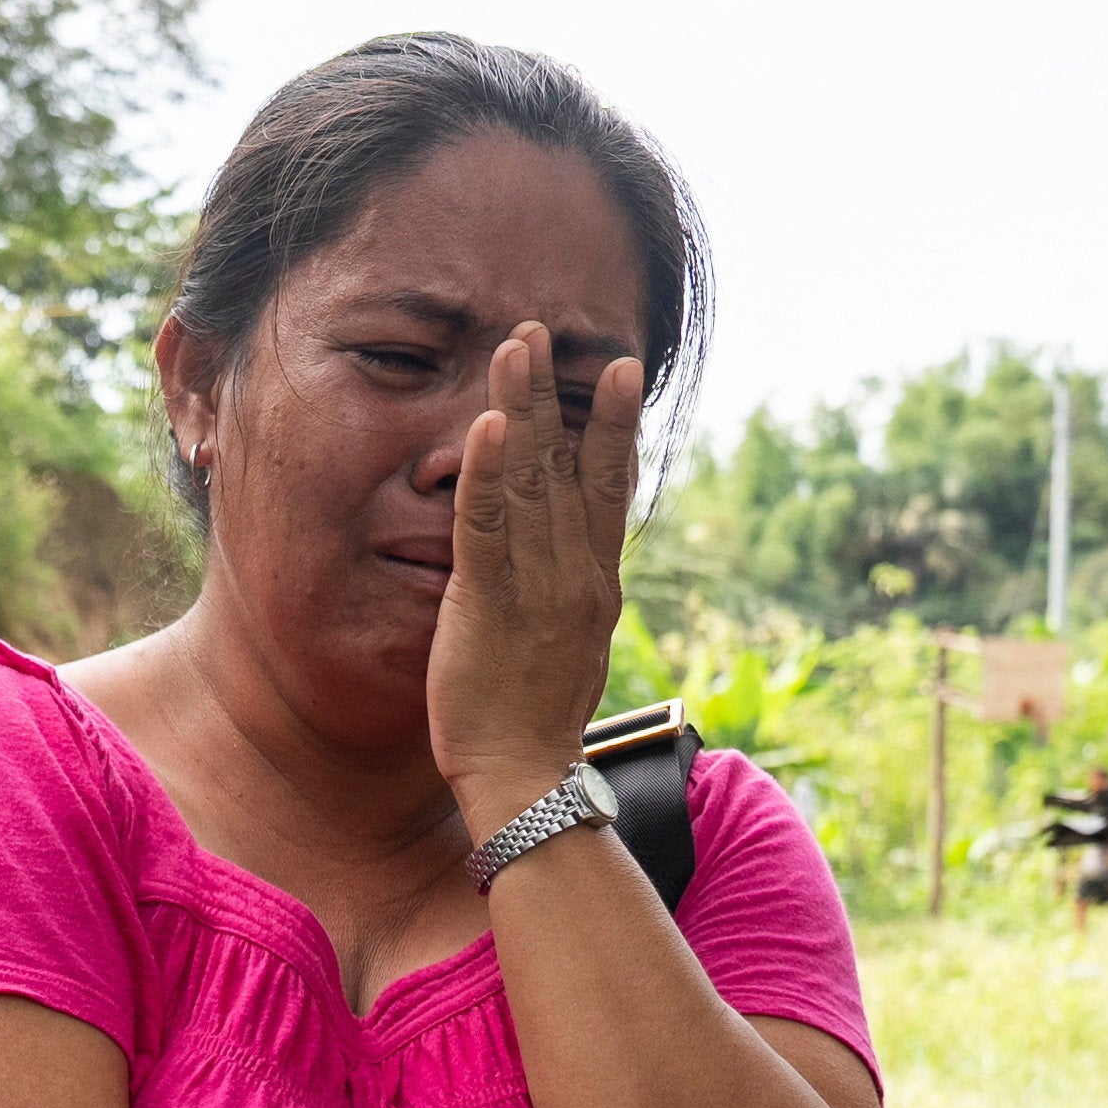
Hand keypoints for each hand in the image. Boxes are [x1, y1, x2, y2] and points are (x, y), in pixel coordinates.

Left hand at [426, 324, 646, 835]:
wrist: (527, 778)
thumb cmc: (534, 723)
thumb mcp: (563, 647)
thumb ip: (565, 598)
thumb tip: (562, 569)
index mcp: (596, 582)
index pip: (609, 488)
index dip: (615, 425)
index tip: (621, 369)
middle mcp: (577, 572)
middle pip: (572, 464)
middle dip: (560, 393)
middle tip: (547, 328)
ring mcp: (538, 584)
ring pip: (532, 479)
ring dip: (522, 406)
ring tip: (517, 344)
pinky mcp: (490, 603)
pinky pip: (488, 526)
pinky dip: (487, 473)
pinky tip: (486, 425)